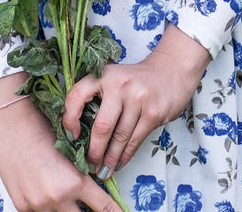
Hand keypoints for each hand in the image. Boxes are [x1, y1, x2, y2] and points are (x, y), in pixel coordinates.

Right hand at [0, 91, 122, 211]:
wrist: (14, 124)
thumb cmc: (44, 129)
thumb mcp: (72, 151)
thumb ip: (82, 174)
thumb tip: (94, 185)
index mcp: (75, 182)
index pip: (103, 207)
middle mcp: (58, 198)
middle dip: (87, 210)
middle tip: (88, 202)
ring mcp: (38, 205)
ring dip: (66, 208)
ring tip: (62, 189)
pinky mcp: (23, 206)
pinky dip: (47, 206)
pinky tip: (44, 191)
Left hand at [62, 24, 210, 177]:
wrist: (172, 70)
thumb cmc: (136, 80)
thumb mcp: (114, 79)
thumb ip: (98, 98)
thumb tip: (79, 134)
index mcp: (104, 74)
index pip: (77, 96)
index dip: (69, 119)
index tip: (71, 137)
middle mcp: (120, 84)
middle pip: (102, 126)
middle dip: (94, 151)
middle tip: (89, 165)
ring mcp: (138, 98)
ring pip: (120, 137)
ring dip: (110, 159)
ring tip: (103, 171)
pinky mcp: (153, 112)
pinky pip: (135, 140)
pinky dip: (125, 155)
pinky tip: (119, 163)